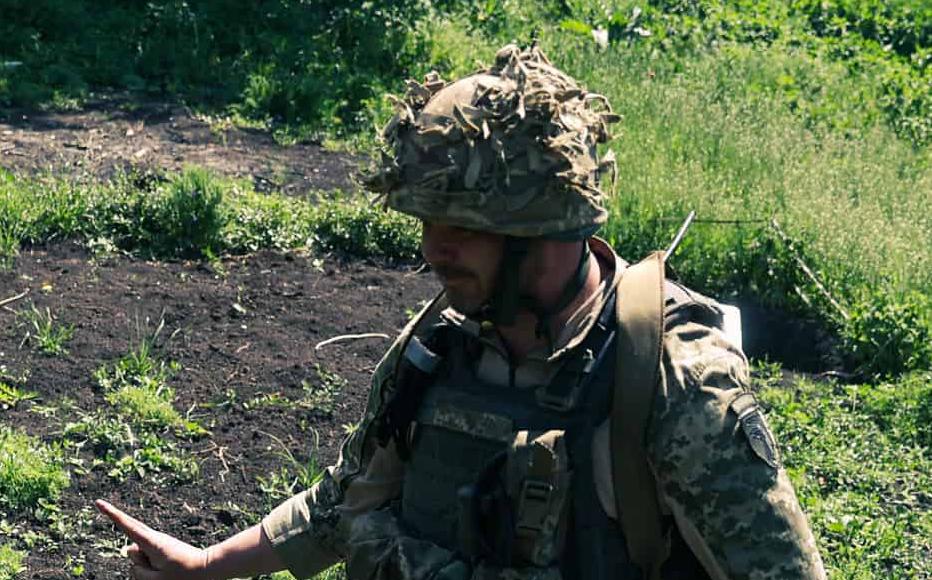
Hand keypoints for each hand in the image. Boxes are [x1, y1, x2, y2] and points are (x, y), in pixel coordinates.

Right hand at [95, 499, 210, 579]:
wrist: (208, 568)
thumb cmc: (183, 576)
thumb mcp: (156, 579)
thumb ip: (138, 569)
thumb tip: (130, 549)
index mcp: (151, 542)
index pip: (126, 526)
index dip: (111, 514)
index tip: (98, 502)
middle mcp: (153, 538)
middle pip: (132, 551)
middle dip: (140, 563)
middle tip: (162, 570)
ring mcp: (158, 543)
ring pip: (140, 559)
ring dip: (148, 568)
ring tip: (169, 570)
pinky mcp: (162, 548)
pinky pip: (149, 562)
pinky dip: (154, 570)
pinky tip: (169, 570)